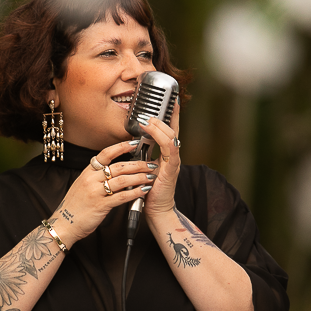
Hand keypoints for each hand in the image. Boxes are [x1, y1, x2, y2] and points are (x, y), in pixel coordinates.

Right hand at [49, 138, 157, 244]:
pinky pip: (122, 196)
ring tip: (151, 177)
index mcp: (87, 172)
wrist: (64, 223)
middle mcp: (91, 179)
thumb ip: (96, 177)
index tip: (134, 143)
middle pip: (118, 166)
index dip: (121, 147)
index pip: (106, 154)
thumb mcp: (82, 185)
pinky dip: (135, 192)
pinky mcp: (101, 205)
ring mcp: (96, 192)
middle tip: (150, 164)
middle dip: (137, 164)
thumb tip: (114, 171)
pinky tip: (144, 191)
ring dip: (139, 177)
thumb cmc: (75, 206)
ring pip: (122, 180)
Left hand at [141, 102, 180, 217]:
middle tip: (154, 108)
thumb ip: (145, 155)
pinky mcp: (171, 170)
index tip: (172, 100)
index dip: (172, 115)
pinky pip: (171, 151)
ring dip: (160, 126)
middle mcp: (173, 156)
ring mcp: (174, 162)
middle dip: (166, 116)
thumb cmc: (150, 191)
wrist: (156, 210)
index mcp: (167, 155)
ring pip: (172, 137)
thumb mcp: (146, 168)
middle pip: (173, 130)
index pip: (171, 130)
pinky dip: (163, 139)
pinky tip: (154, 132)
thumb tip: (136, 141)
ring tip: (148, 119)